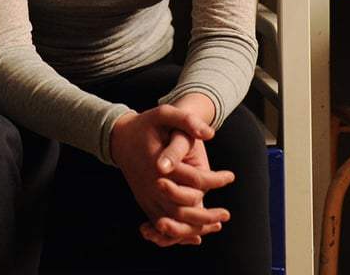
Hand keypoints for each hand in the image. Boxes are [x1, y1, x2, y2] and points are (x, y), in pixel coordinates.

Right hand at [110, 106, 229, 246]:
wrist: (119, 138)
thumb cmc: (145, 125)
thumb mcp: (164, 114)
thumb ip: (187, 120)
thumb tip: (210, 134)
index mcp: (159, 164)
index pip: (195, 180)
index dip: (216, 180)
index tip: (230, 176)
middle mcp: (152, 185)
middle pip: (184, 210)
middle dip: (207, 215)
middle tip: (226, 214)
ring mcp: (146, 196)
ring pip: (173, 221)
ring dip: (195, 227)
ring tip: (216, 224)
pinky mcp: (144, 201)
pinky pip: (161, 224)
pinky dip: (178, 233)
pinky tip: (195, 235)